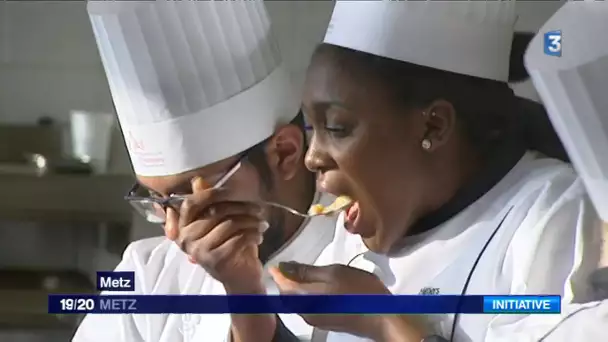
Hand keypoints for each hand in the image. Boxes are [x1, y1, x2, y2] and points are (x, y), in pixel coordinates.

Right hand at [165, 177, 268, 292]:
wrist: (239, 278)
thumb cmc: (230, 246)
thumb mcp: (221, 222)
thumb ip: (209, 202)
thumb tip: (199, 180)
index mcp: (183, 227)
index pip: (191, 203)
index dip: (211, 193)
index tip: (231, 191)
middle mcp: (186, 238)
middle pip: (215, 211)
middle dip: (242, 207)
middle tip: (259, 209)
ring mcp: (199, 250)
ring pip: (229, 224)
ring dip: (251, 221)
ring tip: (262, 224)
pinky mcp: (215, 259)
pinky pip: (237, 238)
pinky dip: (253, 234)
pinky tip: (259, 236)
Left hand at [269, 262, 425, 340]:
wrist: (382, 317)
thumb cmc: (359, 292)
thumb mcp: (333, 273)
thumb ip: (306, 271)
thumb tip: (282, 267)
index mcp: (303, 299)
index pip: (281, 284)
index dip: (278, 271)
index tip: (281, 260)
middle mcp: (304, 313)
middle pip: (287, 294)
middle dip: (287, 279)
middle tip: (293, 264)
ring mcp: (315, 319)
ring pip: (297, 300)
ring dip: (298, 287)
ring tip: (307, 272)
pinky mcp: (325, 321)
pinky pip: (308, 305)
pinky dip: (308, 294)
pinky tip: (320, 285)